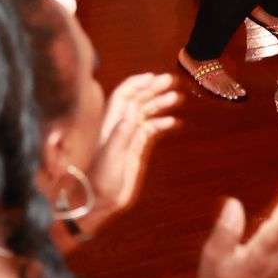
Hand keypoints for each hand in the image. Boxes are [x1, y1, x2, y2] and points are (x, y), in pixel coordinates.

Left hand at [79, 73, 179, 235]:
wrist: (101, 200)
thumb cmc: (101, 178)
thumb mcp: (111, 155)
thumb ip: (121, 133)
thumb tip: (132, 110)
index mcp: (110, 123)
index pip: (123, 96)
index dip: (136, 83)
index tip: (153, 77)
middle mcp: (119, 126)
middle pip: (137, 100)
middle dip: (152, 88)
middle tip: (171, 81)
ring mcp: (128, 136)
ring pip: (145, 114)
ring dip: (159, 104)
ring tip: (176, 98)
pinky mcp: (135, 149)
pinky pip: (149, 130)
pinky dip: (161, 123)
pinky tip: (173, 122)